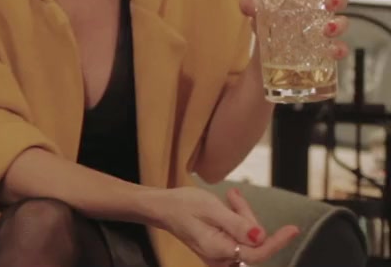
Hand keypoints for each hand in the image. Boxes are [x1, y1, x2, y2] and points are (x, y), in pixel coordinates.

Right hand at [149, 185, 297, 265]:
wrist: (162, 208)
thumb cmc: (183, 205)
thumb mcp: (211, 208)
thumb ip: (237, 224)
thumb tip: (261, 237)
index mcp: (218, 249)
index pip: (257, 252)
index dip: (277, 241)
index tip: (293, 229)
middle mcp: (220, 259)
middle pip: (253, 242)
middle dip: (248, 218)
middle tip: (233, 197)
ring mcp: (219, 257)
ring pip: (248, 240)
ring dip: (242, 217)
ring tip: (229, 198)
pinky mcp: (219, 252)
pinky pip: (239, 240)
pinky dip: (238, 223)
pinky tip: (228, 207)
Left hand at [239, 0, 350, 59]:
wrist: (263, 66)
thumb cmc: (267, 33)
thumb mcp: (258, 17)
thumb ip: (252, 7)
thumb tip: (247, 3)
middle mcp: (318, 14)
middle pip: (338, 2)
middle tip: (329, 2)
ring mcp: (324, 34)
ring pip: (341, 25)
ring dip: (339, 25)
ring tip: (327, 29)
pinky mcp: (325, 54)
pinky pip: (338, 50)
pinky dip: (339, 49)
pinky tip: (332, 50)